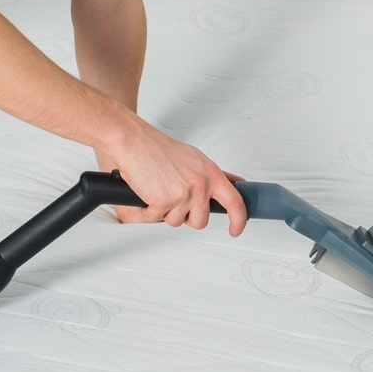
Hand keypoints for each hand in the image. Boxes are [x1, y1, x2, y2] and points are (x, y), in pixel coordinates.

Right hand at [96, 128, 246, 235]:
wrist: (134, 142)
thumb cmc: (159, 149)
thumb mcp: (196, 159)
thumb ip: (215, 175)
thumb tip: (236, 183)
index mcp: (211, 173)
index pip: (235, 202)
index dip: (238, 220)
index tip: (236, 229)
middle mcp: (200, 184)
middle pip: (200, 221)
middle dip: (186, 216)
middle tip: (174, 199)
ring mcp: (183, 194)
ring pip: (177, 222)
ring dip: (165, 212)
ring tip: (158, 190)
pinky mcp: (164, 201)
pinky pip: (155, 219)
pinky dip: (147, 210)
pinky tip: (146, 193)